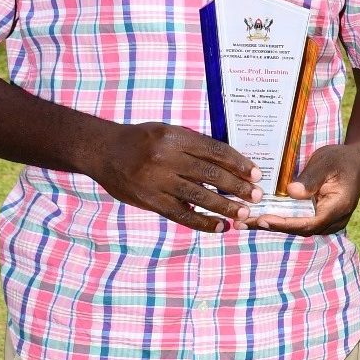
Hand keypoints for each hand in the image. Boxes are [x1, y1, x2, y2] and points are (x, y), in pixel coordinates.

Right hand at [92, 121, 261, 231]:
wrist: (102, 151)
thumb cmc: (141, 141)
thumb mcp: (166, 132)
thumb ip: (193, 146)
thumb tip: (229, 164)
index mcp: (174, 136)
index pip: (214, 150)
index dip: (238, 163)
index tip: (256, 173)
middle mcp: (166, 157)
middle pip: (210, 174)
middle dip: (238, 186)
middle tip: (257, 196)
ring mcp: (157, 180)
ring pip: (199, 196)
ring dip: (225, 207)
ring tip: (244, 214)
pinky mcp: (150, 200)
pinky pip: (182, 214)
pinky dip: (203, 222)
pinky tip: (220, 227)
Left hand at [246, 142, 359, 234]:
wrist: (357, 164)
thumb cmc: (342, 160)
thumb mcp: (326, 161)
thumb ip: (311, 178)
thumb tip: (292, 193)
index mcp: (338, 207)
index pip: (310, 223)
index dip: (285, 224)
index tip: (263, 219)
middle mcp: (334, 220)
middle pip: (300, 229)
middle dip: (271, 227)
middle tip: (243, 223)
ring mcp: (327, 222)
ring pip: (297, 228)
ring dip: (271, 226)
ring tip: (244, 222)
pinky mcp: (319, 218)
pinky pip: (298, 222)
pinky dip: (278, 220)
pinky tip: (258, 217)